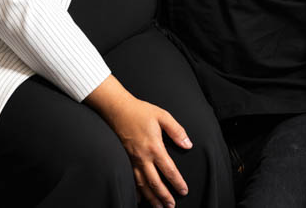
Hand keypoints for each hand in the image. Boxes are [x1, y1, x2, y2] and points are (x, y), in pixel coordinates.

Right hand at [85, 77, 191, 207]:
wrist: (117, 109)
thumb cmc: (141, 111)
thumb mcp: (163, 116)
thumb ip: (177, 131)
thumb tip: (188, 145)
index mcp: (155, 147)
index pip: (169, 170)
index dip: (177, 182)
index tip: (184, 191)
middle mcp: (143, 157)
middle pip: (155, 183)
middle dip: (164, 196)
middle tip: (172, 206)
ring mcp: (132, 160)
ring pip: (142, 185)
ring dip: (151, 198)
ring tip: (159, 207)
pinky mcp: (125, 159)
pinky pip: (131, 179)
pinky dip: (135, 191)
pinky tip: (139, 199)